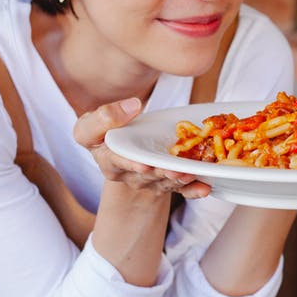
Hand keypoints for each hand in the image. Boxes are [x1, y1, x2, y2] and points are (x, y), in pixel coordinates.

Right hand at [73, 98, 209, 198]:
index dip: (131, 165)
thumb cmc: (103, 133)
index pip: (118, 163)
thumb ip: (104, 117)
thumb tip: (132, 106)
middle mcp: (130, 175)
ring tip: (192, 174)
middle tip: (175, 171)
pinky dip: (193, 190)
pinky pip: (181, 189)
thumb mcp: (91, 124)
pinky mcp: (167, 181)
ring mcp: (150, 180)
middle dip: (162, 174)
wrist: (120, 145)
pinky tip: (205, 188)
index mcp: (109, 161)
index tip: (143, 165)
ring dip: (179, 179)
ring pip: (165, 181)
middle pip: (147, 175)